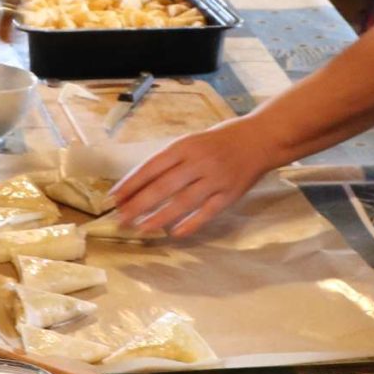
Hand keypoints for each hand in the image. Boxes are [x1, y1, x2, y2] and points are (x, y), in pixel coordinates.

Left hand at [113, 119, 279, 236]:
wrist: (259, 139)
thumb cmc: (219, 141)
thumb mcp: (191, 142)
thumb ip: (170, 162)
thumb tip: (139, 186)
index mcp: (185, 146)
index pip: (151, 167)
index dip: (131, 183)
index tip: (114, 198)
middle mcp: (199, 162)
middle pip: (163, 186)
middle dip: (139, 204)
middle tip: (121, 219)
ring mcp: (215, 179)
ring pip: (183, 202)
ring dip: (159, 217)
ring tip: (141, 229)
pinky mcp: (230, 194)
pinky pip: (207, 212)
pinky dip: (190, 224)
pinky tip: (174, 234)